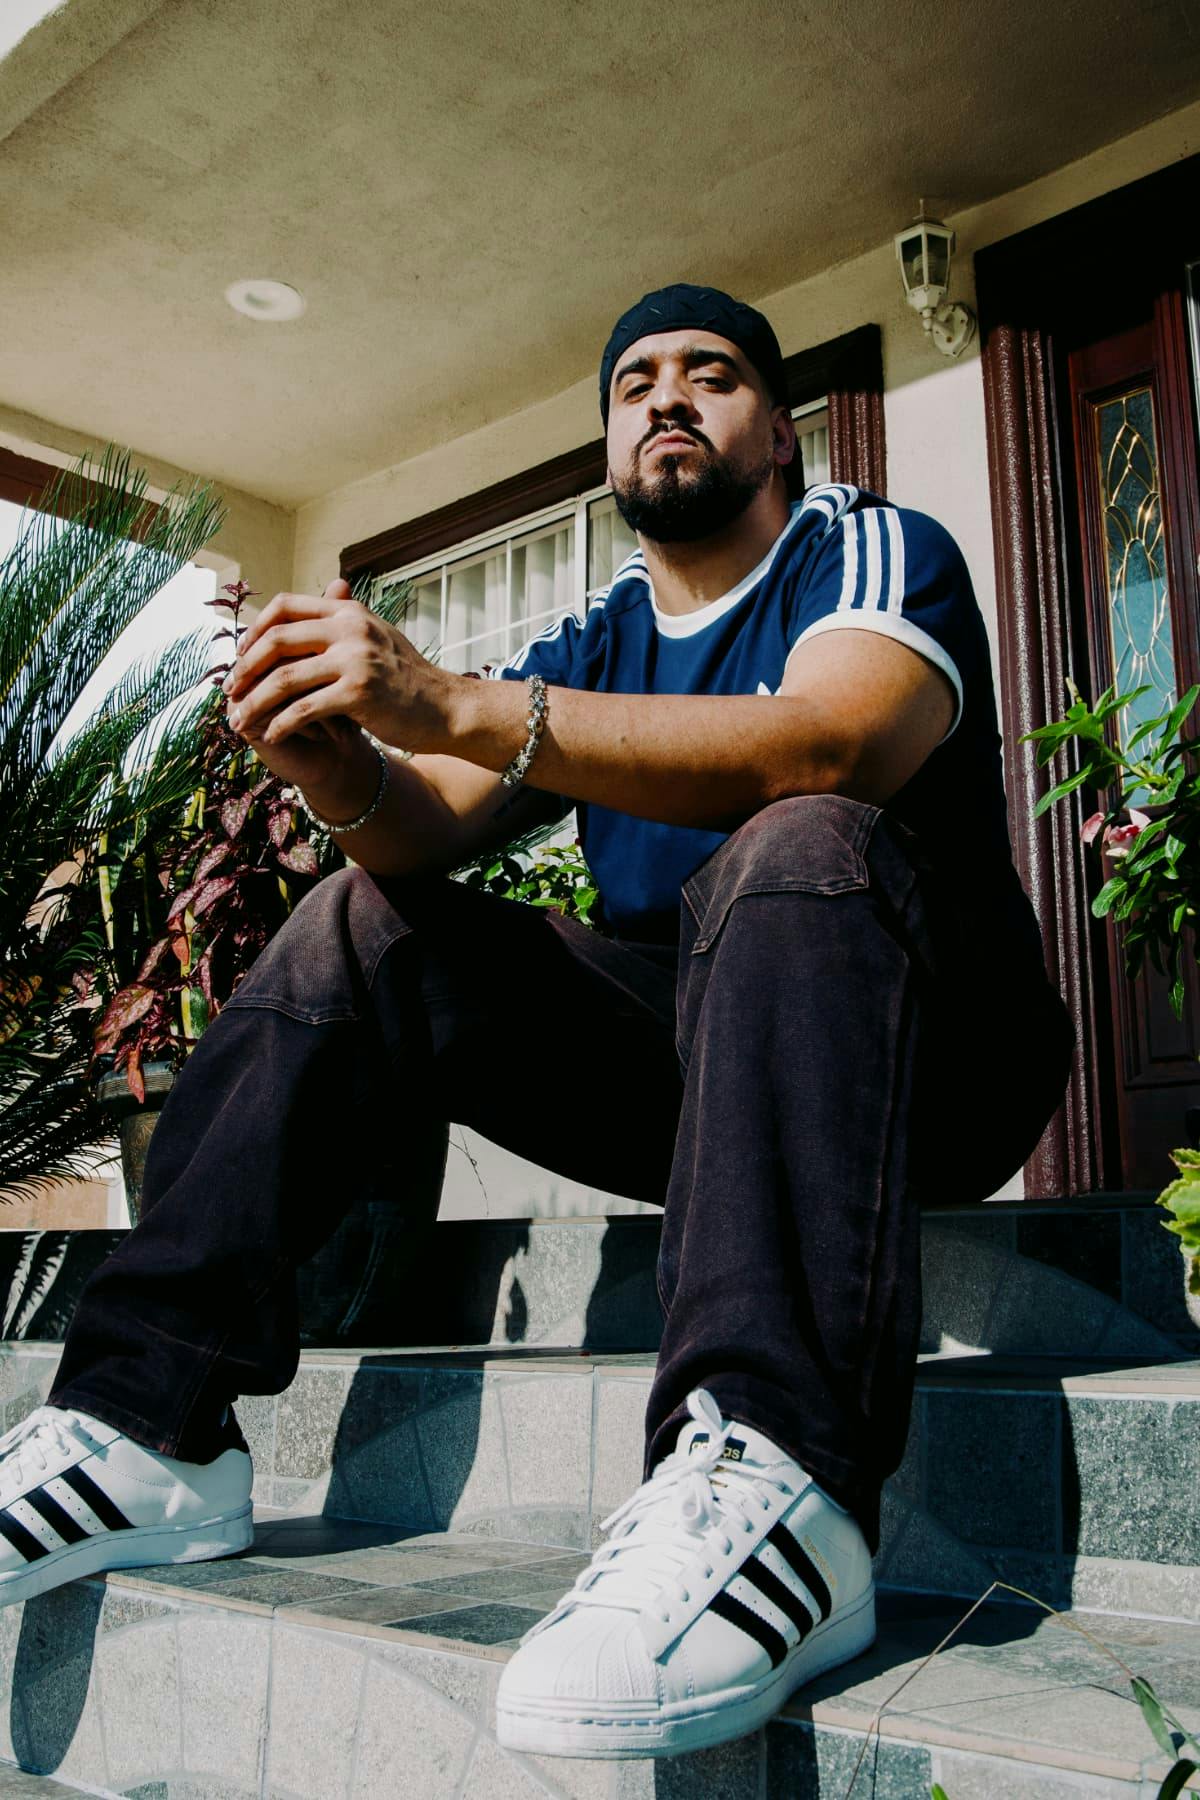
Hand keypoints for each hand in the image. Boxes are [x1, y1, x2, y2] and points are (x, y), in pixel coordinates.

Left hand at [223, 579, 457, 758]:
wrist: (446, 708)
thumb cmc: (408, 679)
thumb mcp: (377, 638)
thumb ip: (343, 623)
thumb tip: (315, 604)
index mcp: (349, 612)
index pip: (286, 606)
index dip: (255, 629)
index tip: (241, 655)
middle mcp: (351, 629)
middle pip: (277, 640)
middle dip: (245, 668)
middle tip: (229, 691)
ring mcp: (356, 660)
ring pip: (285, 678)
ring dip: (255, 702)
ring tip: (239, 721)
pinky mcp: (359, 694)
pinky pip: (305, 709)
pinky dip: (282, 724)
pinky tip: (271, 736)